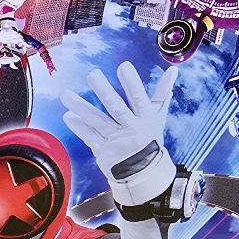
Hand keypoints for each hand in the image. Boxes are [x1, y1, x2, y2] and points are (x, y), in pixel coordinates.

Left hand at [62, 61, 177, 205]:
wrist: (143, 173)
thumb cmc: (149, 139)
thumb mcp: (158, 117)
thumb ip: (163, 93)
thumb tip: (173, 70)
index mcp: (145, 118)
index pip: (138, 97)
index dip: (132, 82)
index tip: (123, 65)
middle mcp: (131, 128)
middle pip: (116, 107)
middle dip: (104, 91)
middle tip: (93, 74)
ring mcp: (116, 140)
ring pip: (97, 121)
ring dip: (81, 107)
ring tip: (65, 94)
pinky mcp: (103, 150)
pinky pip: (89, 136)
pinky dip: (78, 127)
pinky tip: (68, 116)